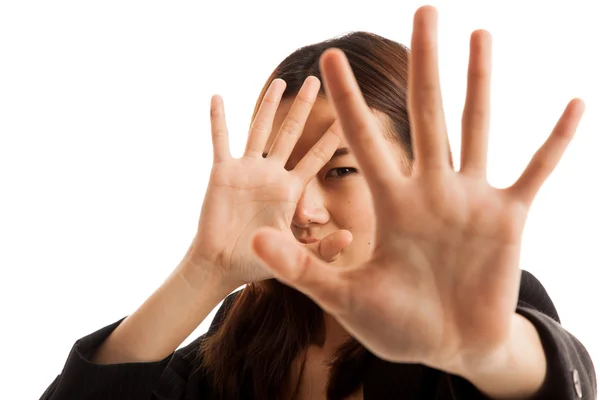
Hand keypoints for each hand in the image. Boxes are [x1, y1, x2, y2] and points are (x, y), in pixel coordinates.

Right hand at [186, 76, 352, 287]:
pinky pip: (220, 140)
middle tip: (314, 80)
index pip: (315, 157)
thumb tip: (351, 237)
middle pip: (290, 132)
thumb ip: (322, 250)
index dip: (331, 136)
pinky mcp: (223, 172)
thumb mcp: (296, 255)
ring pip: (258, 129)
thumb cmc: (257, 262)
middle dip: (302, 107)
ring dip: (267, 105)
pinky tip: (217, 97)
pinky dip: (218, 120)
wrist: (222, 266)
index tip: (350, 113)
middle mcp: (271, 173)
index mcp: (290, 189)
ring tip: (279, 81)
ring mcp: (247, 169)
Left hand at [250, 5, 584, 371]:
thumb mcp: (344, 297)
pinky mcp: (509, 218)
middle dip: (423, 65)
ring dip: (480, 84)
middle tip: (423, 11)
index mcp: (390, 204)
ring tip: (479, 35)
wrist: (449, 346)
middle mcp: (430, 190)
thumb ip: (302, 267)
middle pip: (425, 116)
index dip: (346, 101)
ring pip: (475, 129)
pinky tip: (576, 103)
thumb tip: (255, 238)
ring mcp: (471, 200)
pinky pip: (536, 171)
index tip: (328, 58)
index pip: (363, 141)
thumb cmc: (397, 324)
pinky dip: (555, 141)